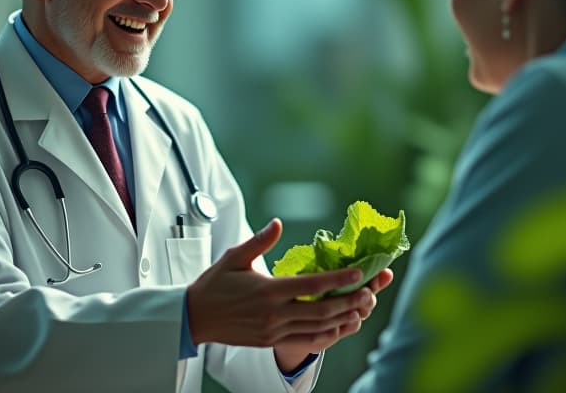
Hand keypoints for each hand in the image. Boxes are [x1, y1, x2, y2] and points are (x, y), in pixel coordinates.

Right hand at [186, 219, 367, 350]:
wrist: (195, 318)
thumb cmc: (214, 285)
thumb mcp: (234, 257)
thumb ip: (259, 240)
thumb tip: (277, 223)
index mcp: (268, 290)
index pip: (311, 285)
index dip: (338, 279)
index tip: (358, 273)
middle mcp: (274, 313)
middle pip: (322, 310)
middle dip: (349, 301)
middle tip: (370, 292)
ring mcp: (274, 330)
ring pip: (318, 328)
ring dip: (343, 319)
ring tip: (363, 309)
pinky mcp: (272, 341)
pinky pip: (307, 341)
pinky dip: (328, 336)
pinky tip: (341, 327)